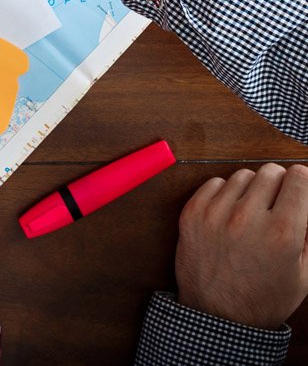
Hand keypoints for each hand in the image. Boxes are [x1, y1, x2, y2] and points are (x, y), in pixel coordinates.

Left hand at [175, 164, 307, 328]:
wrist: (218, 317)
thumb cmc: (264, 297)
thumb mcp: (303, 273)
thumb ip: (307, 232)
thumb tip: (305, 199)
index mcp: (282, 233)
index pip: (299, 178)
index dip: (303, 181)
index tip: (300, 186)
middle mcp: (249, 218)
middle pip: (271, 171)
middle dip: (280, 183)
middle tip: (278, 201)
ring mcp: (217, 213)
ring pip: (243, 175)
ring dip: (251, 188)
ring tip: (252, 212)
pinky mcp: (193, 212)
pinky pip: (215, 182)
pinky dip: (225, 193)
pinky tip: (230, 214)